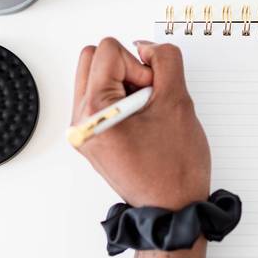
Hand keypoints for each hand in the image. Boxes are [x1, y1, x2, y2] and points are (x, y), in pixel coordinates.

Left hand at [71, 38, 210, 209]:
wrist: (173, 210)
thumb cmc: (175, 169)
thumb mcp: (178, 101)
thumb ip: (165, 60)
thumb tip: (147, 48)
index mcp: (93, 114)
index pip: (107, 50)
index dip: (139, 66)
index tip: (152, 94)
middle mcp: (80, 122)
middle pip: (94, 59)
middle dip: (127, 70)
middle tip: (148, 100)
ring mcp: (84, 131)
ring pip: (98, 77)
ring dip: (126, 85)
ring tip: (147, 115)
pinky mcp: (93, 137)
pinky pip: (103, 99)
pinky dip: (124, 100)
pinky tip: (142, 123)